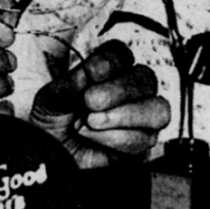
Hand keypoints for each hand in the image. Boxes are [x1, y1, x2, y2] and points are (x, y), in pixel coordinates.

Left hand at [30, 40, 170, 168]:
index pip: (123, 54)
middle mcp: (132, 90)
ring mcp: (142, 118)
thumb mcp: (52, 98)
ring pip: (157, 110)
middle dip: (118, 90)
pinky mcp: (142, 145)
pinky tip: (93, 137)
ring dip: (124, 115)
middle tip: (90, 101)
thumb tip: (89, 74)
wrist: (52, 154)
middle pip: (146, 78)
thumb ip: (70, 84)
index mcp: (110, 71)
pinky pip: (144, 139)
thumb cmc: (55, 121)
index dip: (112, 61)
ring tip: (92, 122)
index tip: (92, 72)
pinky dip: (116, 138)